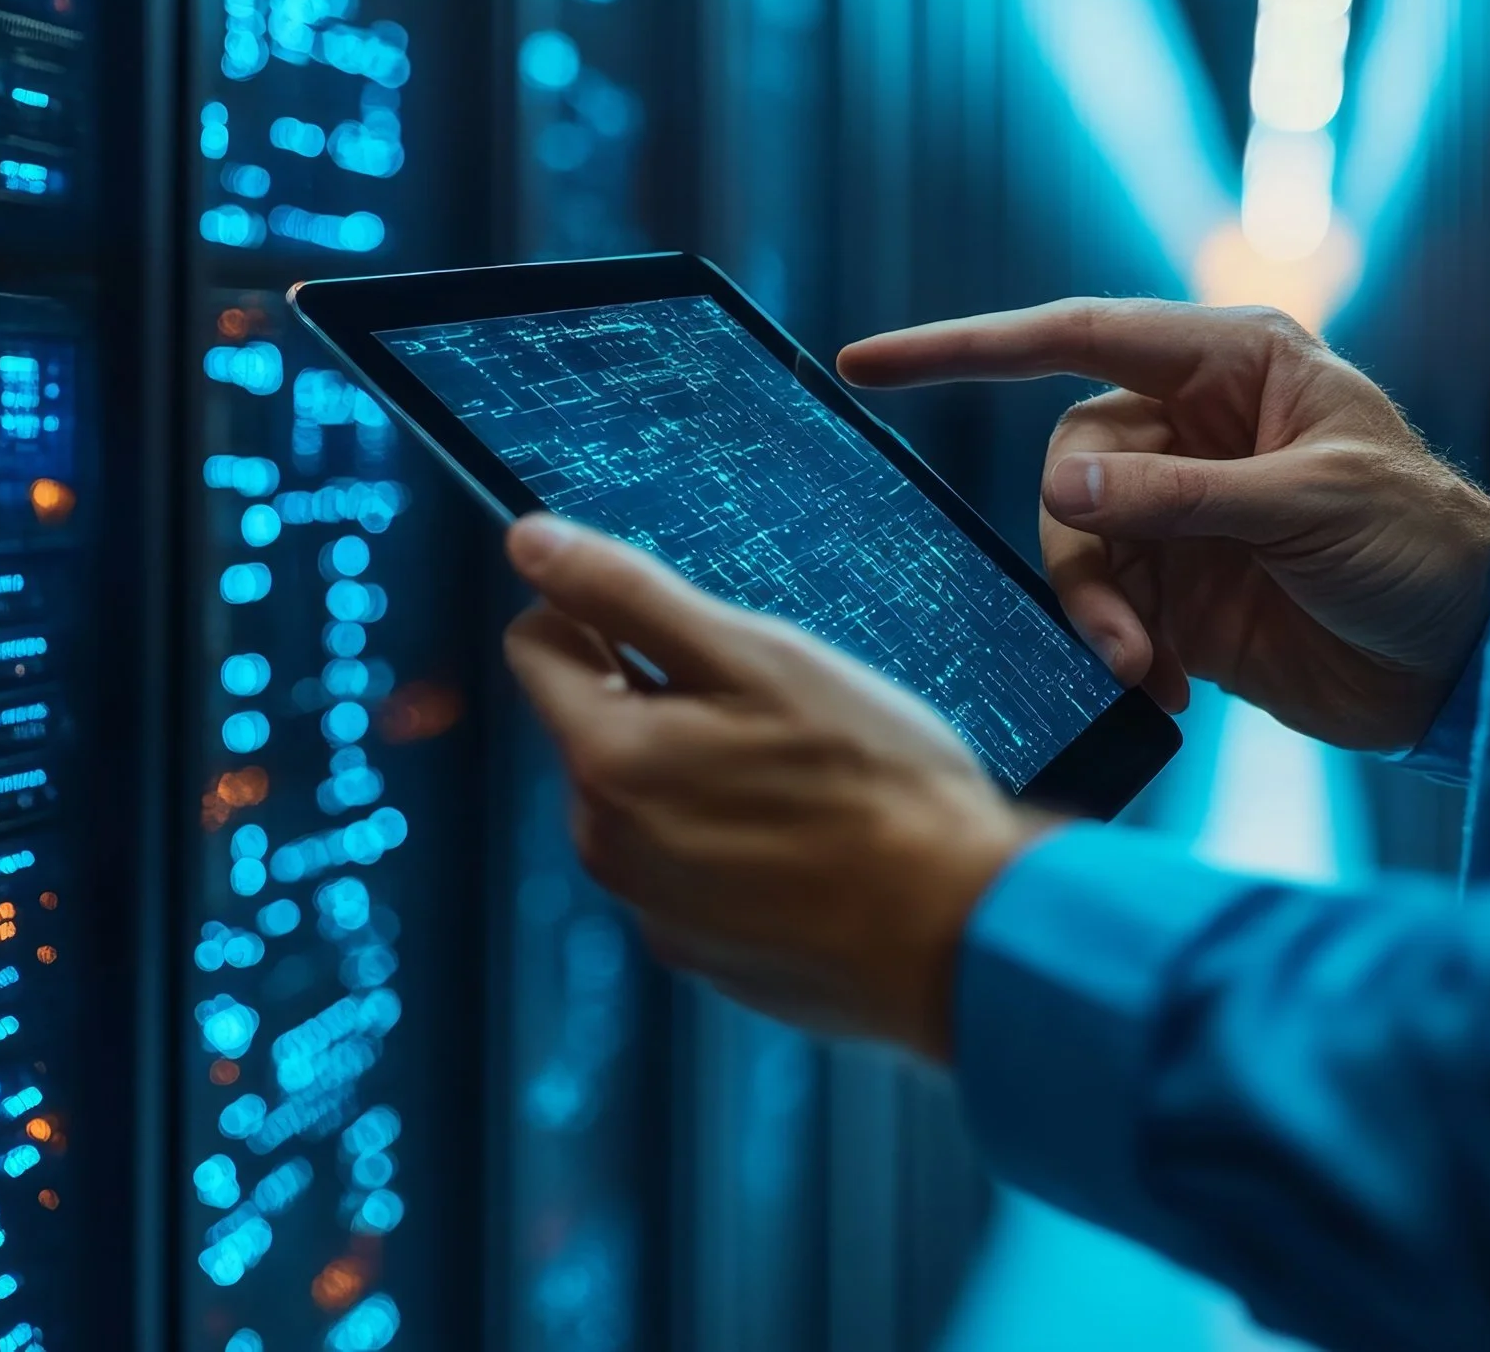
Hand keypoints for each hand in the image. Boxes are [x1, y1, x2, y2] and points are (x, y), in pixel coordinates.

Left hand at [501, 512, 1040, 1059]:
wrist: (958, 932)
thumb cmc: (873, 785)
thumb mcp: (758, 658)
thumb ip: (632, 596)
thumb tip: (531, 541)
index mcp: (608, 760)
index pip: (536, 645)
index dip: (600, 612)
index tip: (682, 624)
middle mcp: (605, 843)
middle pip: (594, 723)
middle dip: (662, 696)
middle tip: (770, 707)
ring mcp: (651, 906)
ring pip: (643, 794)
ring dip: (697, 767)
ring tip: (802, 777)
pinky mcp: (698, 949)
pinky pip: (683, 863)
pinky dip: (728, 839)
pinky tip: (808, 841)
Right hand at [838, 299, 1489, 752]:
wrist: (1474, 664)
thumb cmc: (1424, 547)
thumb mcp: (1312, 506)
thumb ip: (1182, 495)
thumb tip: (1060, 487)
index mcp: (1232, 368)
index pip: (1077, 337)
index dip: (968, 347)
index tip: (867, 362)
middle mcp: (1193, 432)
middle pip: (1071, 465)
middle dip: (1081, 545)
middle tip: (1121, 626)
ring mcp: (1181, 516)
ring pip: (1078, 547)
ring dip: (1098, 612)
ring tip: (1143, 668)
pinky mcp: (1179, 597)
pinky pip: (1106, 614)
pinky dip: (1117, 655)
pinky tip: (1161, 693)